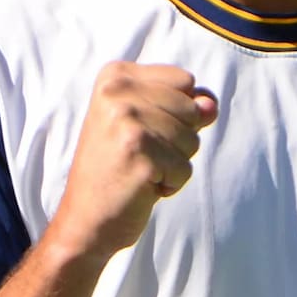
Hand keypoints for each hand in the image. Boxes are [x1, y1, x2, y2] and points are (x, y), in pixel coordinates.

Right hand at [45, 62, 218, 263]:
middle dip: (178, 139)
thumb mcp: (150, 125)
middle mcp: (117, 92)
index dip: (177, 113)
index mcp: (115, 75)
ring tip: (138, 170)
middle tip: (137, 155)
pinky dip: (170, 184)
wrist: (85, 221)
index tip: (139, 132)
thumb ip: (186, 106)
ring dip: (173, 163)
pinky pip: (185, 168)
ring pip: (192, 140)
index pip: (186, 81)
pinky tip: (140, 187)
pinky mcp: (138, 155)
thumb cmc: (119, 169)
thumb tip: (211, 106)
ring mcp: (127, 122)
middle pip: (192, 109)